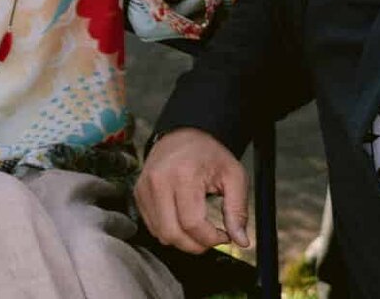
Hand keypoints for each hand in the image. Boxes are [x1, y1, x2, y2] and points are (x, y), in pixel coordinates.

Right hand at [136, 128, 251, 252]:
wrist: (184, 134)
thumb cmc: (209, 153)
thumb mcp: (234, 177)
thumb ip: (238, 210)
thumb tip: (241, 240)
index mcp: (183, 175)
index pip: (192, 224)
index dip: (211, 238)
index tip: (224, 235)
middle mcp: (158, 181)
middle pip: (172, 233)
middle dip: (195, 245)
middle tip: (210, 238)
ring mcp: (145, 187)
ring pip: (160, 233)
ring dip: (182, 240)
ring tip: (198, 228)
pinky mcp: (138, 193)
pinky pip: (152, 226)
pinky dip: (169, 230)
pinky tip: (182, 220)